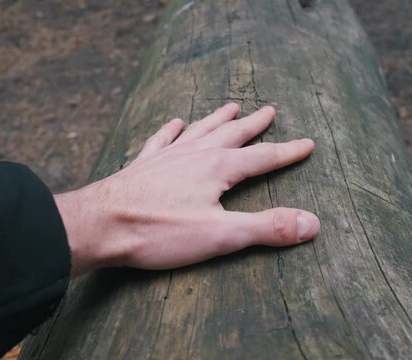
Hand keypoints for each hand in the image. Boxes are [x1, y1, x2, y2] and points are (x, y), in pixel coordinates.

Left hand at [54, 103, 319, 277]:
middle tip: (269, 110)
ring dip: (218, 119)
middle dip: (254, 125)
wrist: (99, 225)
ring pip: (200, 130)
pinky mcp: (144, 165)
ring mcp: (167, 156)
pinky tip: (175, 122)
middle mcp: (195, 155)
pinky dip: (171, 130)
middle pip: (232, 135)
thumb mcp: (221, 236)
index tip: (308, 143)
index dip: (288, 152)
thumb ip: (266, 227)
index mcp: (218, 168)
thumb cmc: (159, 231)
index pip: (263, 157)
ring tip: (231, 106)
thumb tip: (312, 223)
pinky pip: (161, 139)